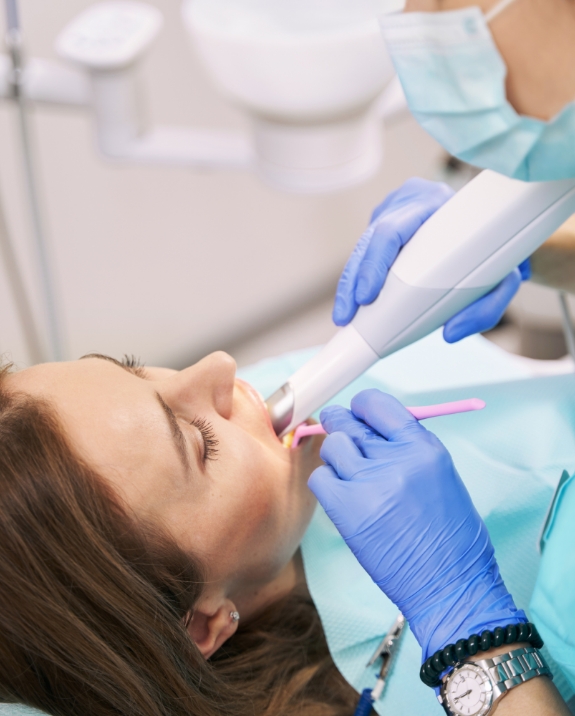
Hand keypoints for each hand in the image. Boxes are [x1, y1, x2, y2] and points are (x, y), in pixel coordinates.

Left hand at [308, 389, 525, 659]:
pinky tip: (342, 499)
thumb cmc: (453, 538)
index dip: (362, 408)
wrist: (451, 587)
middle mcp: (395, 459)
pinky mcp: (347, 510)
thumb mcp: (442, 476)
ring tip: (351, 479)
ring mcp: (369, 483)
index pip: (377, 404)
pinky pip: (320, 479)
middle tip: (343, 437)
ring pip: (331, 447)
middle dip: (341, 425)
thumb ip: (408, 448)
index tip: (358, 415)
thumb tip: (375, 431)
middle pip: (347, 421)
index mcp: (424, 447)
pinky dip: (326, 485)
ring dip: (336, 459)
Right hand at [333, 178, 530, 340]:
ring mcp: (392, 208)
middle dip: (352, 283)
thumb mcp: (504, 275)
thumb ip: (486, 305)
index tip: (367, 296)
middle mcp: (408, 201)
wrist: (494, 213)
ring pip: (362, 247)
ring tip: (344, 317)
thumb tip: (451, 333)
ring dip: (350, 284)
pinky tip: (351, 303)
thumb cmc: (498, 246)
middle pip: (368, 241)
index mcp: (435, 202)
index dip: (374, 263)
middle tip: (345, 317)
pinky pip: (366, 250)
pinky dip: (358, 278)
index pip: (391, 230)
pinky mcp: (385, 221)